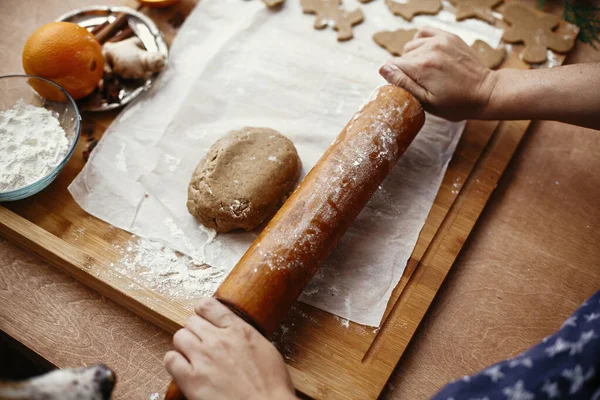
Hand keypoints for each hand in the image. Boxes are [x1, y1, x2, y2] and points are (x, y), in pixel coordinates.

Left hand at [164, 298, 295, 399]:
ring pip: (179, 337)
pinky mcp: (191, 379)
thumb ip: (246, 338)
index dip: (203, 311)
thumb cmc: (272, 386)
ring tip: (191, 356)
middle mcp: (218, 340)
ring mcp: (203, 358)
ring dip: (184, 344)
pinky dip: (174, 362)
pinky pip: (170, 360)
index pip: (209, 306)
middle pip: (191, 321)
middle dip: (194, 330)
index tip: (204, 317)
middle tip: (200, 342)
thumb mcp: (266, 350)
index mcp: (238, 330)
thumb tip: (238, 335)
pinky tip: (183, 369)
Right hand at [379, 28, 497, 120]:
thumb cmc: (456, 103)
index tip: (410, 88)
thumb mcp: (426, 101)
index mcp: (422, 67)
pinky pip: (424, 33)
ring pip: (411, 46)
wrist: (485, 92)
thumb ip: (403, 84)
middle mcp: (429, 49)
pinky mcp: (449, 37)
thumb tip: (383, 68)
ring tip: (427, 72)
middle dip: (407, 71)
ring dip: (414, 58)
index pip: (392, 66)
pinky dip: (421, 42)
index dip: (397, 79)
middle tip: (423, 84)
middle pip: (402, 57)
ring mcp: (440, 40)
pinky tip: (426, 54)